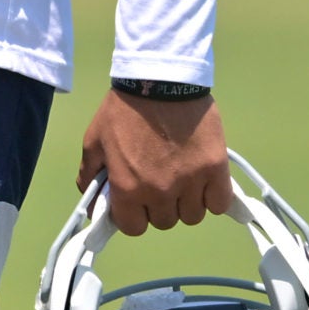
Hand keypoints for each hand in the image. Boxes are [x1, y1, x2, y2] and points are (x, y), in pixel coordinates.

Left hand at [78, 89, 232, 235]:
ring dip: (185, 203)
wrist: (160, 81)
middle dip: (158, 207)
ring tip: (180, 179)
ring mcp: (191, 183)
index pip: (133, 228)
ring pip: (192, 216)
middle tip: (158, 183)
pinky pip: (218, 204)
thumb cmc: (123, 111)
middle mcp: (160, 192)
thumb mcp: (94, 141)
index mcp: (128, 188)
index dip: (132, 216)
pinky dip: (211, 197)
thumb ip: (90, 177)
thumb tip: (94, 209)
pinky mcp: (216, 171)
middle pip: (164, 222)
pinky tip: (202, 181)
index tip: (135, 202)